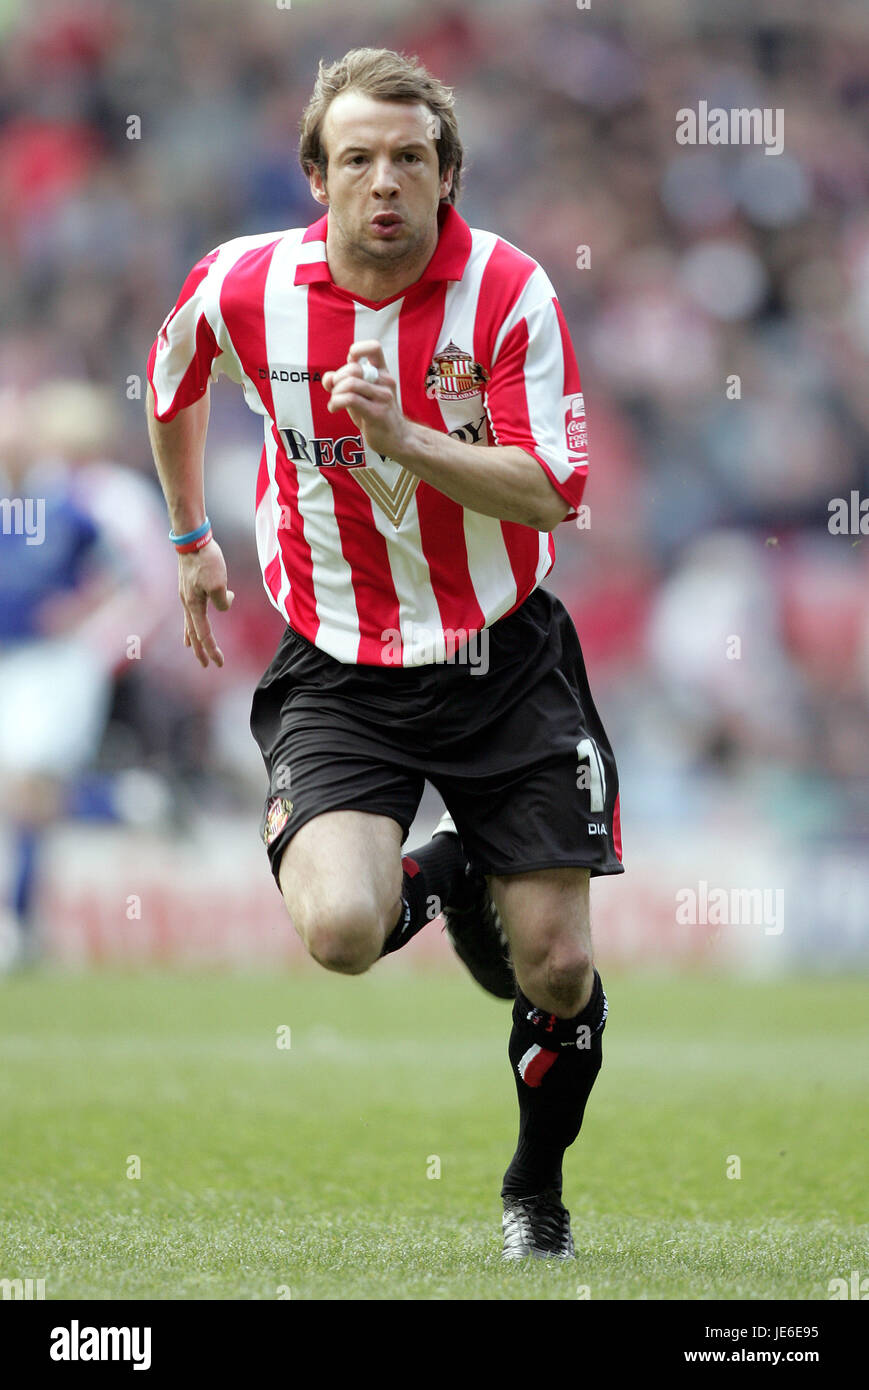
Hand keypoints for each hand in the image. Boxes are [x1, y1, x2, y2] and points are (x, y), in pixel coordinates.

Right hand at [178, 538, 233, 666]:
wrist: (192, 539)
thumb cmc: (206, 560)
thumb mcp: (219, 584)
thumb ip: (222, 601)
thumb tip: (226, 603)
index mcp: (193, 605)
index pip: (204, 635)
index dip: (212, 650)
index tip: (219, 663)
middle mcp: (187, 603)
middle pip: (193, 633)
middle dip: (200, 650)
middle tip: (205, 665)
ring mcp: (186, 594)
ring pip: (190, 621)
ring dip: (194, 636)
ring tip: (192, 647)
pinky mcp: (188, 586)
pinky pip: (191, 608)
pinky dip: (194, 618)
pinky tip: (196, 616)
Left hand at [322, 340, 405, 458]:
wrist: (396, 439)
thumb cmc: (375, 414)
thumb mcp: (358, 394)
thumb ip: (342, 382)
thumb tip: (328, 378)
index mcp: (382, 372)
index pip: (374, 347)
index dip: (357, 350)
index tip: (350, 364)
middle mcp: (385, 381)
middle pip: (353, 368)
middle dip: (337, 380)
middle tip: (336, 392)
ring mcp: (383, 397)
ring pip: (350, 384)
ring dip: (335, 393)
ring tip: (335, 402)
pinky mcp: (377, 412)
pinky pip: (350, 399)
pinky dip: (335, 402)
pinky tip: (334, 409)